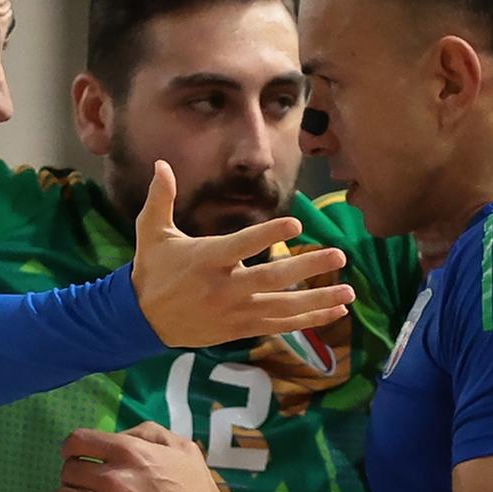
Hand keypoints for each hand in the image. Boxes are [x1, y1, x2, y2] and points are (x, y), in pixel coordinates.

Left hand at [49, 421, 222, 491]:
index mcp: (128, 452)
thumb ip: (149, 434)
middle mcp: (112, 479)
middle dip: (72, 479)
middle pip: (66, 472)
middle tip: (85, 488)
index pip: (76, 441)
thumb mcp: (183, 449)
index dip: (71, 450)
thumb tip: (120, 435)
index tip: (77, 460)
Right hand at [129, 160, 352, 346]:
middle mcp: (224, 288)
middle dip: (309, 268)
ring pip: (284, 308)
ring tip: (349, 293)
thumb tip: (162, 163)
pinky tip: (335, 313)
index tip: (296, 223)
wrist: (143, 320)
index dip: (269, 235)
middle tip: (339, 255)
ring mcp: (235, 312)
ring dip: (319, 300)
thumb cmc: (152, 270)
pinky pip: (281, 326)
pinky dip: (310, 321)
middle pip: (273, 279)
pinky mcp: (242, 329)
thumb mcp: (151, 232)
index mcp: (206, 259)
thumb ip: (161, 197)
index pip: (243, 245)